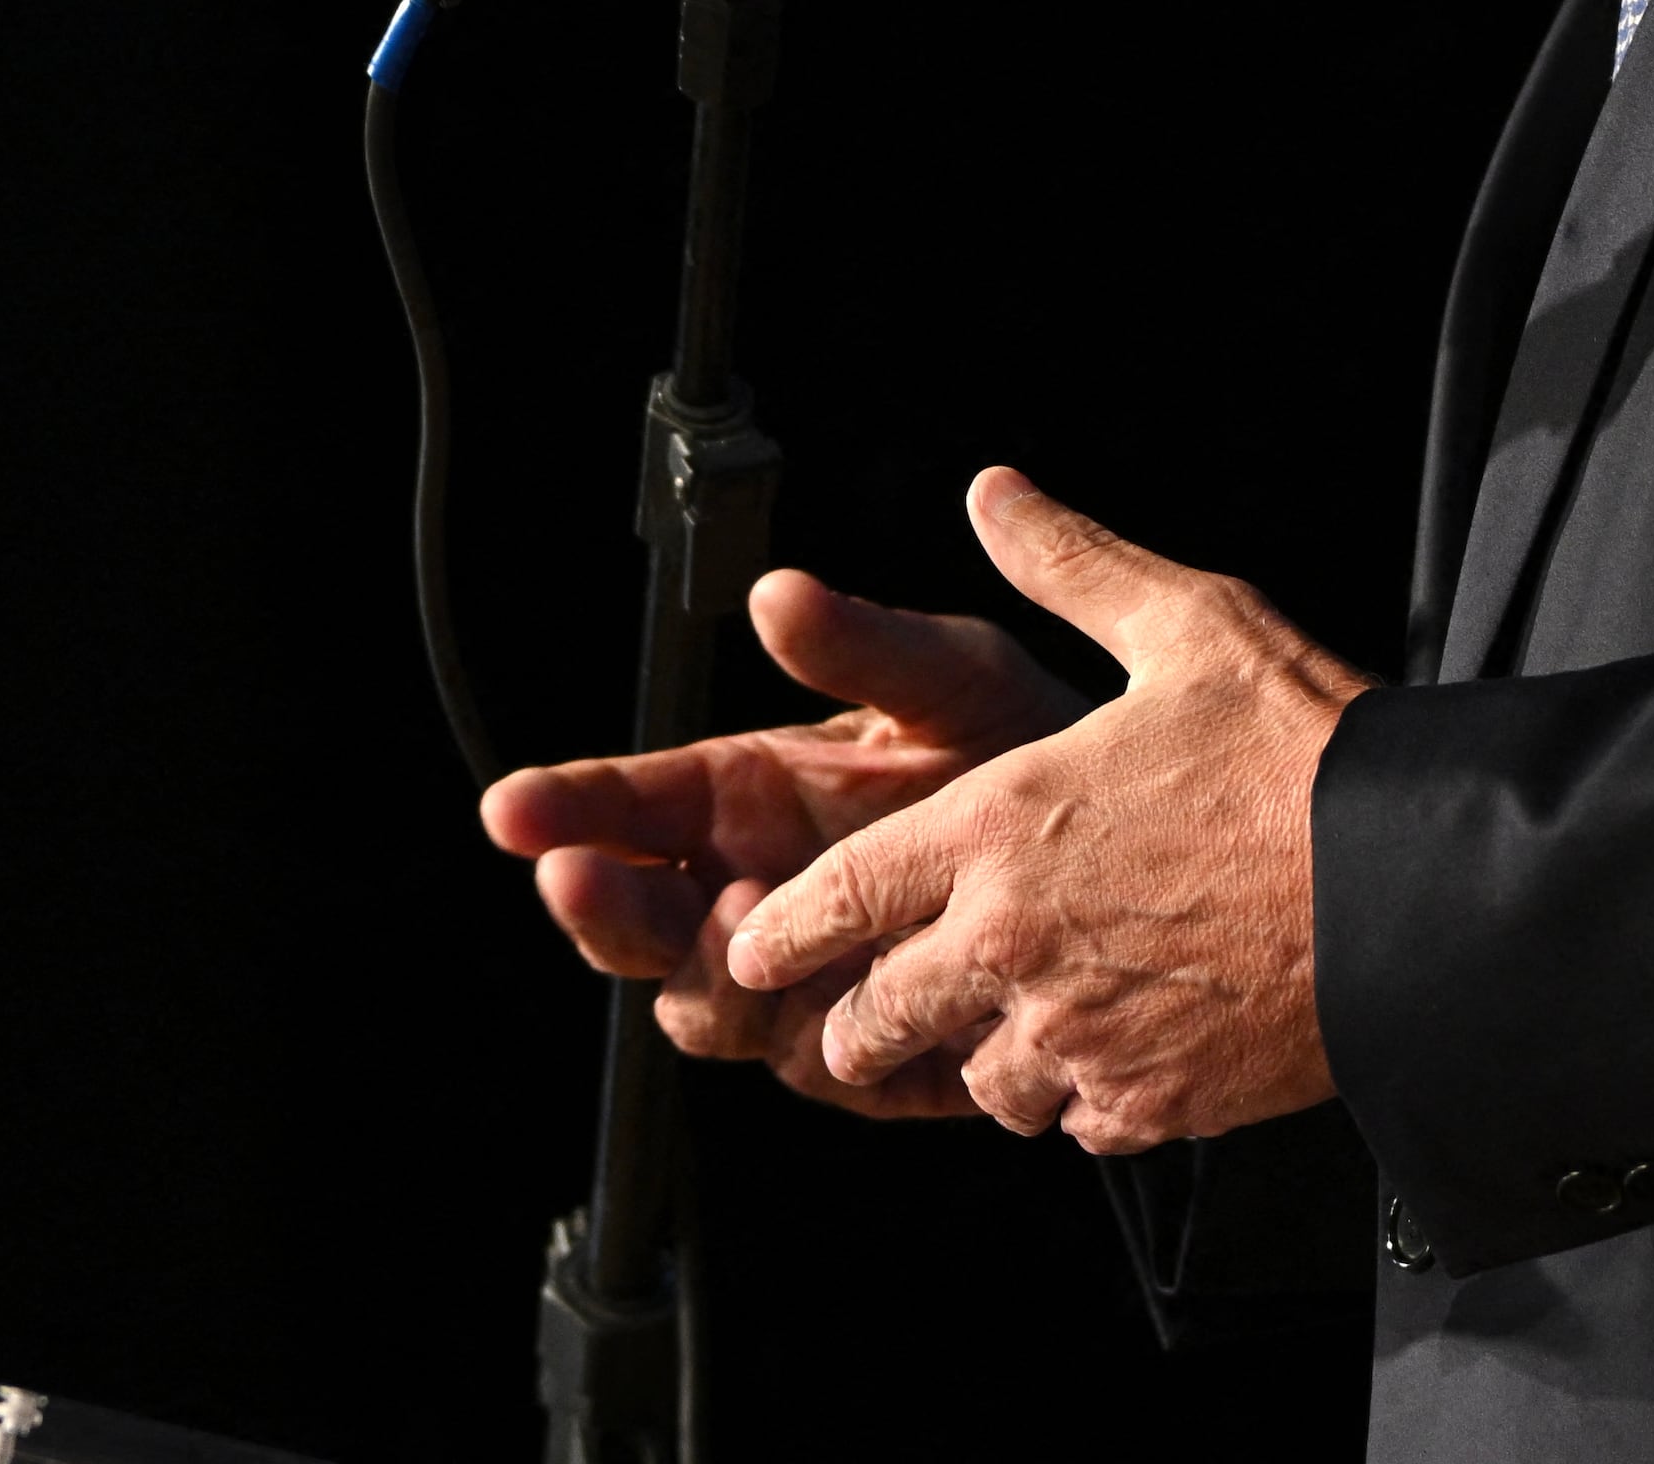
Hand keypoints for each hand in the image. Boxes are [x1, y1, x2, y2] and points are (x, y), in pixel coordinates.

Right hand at [480, 563, 1088, 1117]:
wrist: (1139, 856)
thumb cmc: (1030, 748)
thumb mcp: (951, 681)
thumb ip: (864, 647)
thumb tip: (777, 591)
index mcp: (746, 795)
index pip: (626, 807)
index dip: (565, 806)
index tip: (513, 806)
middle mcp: (754, 892)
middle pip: (637, 924)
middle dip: (598, 905)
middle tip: (576, 876)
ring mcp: (805, 980)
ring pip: (705, 1005)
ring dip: (700, 968)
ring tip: (737, 911)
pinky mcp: (871, 1050)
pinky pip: (813, 1061)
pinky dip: (806, 1034)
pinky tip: (835, 989)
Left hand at [725, 468, 1370, 1152]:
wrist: (1420, 887)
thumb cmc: (1304, 750)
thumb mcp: (1182, 621)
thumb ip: (1068, 562)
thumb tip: (994, 495)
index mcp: (997, 829)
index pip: (841, 900)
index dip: (786, 931)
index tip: (754, 948)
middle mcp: (1016, 945)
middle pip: (881, 1017)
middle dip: (860, 1020)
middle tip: (858, 1020)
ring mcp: (1084, 1036)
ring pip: (980, 1084)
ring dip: (983, 1059)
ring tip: (1011, 1031)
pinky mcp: (1156, 1101)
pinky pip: (1079, 1125)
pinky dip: (1083, 1101)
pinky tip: (1112, 1060)